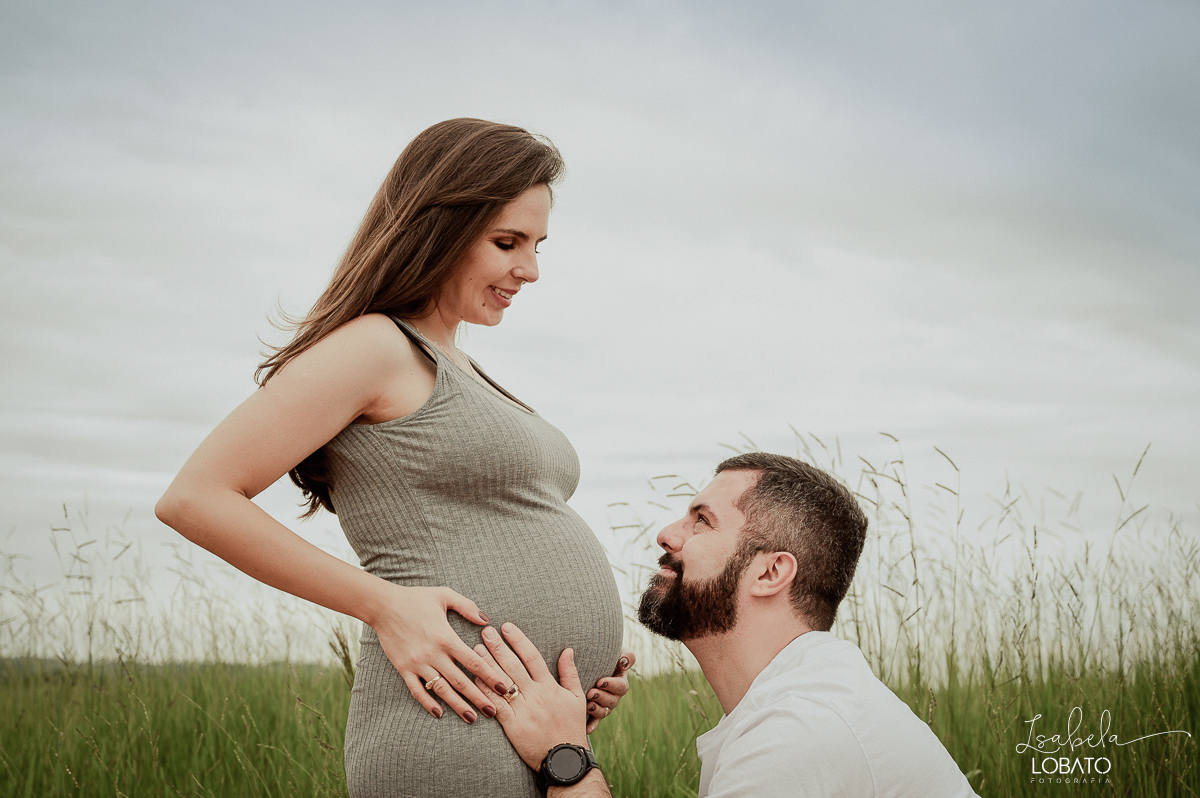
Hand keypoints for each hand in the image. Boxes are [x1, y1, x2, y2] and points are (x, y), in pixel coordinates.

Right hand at [370, 584, 509, 723]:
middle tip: (494, 712)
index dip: (491, 676)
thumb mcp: (444, 595)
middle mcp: (433, 654)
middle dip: (479, 698)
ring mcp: (417, 663)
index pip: (473, 662)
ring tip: (472, 717)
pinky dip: (427, 703)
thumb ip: (467, 606)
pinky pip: (416, 690)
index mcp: (446, 637)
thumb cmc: (416, 598)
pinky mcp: (403, 668)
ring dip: (457, 705)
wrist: (383, 605)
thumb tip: (487, 621)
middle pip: (460, 681)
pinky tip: (439, 713)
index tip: (505, 688)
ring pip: (441, 690)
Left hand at [472, 623, 588, 769]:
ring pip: (502, 682)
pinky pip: (497, 705)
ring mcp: (523, 710)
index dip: (518, 640)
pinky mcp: (513, 726)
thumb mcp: (577, 698)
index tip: (507, 627)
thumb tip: (568, 650)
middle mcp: (536, 695)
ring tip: (476, 649)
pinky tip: (475, 679)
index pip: (532, 657)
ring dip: (488, 665)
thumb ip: (570, 673)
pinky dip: (485, 691)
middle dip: (498, 647)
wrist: (565, 759)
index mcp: (550, 686)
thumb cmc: (571, 728)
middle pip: (513, 665)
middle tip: (486, 632)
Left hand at [585, 648, 634, 732]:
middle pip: (612, 700)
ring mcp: (604, 705)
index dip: (612, 685)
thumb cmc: (604, 655)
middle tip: (591, 693)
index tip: (600, 681)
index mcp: (619, 682)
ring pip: (604, 711)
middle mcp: (613, 696)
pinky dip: (591, 725)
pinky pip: (594, 721)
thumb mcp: (616, 652)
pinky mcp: (593, 713)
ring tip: (588, 705)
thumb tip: (624, 662)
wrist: (588, 663)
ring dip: (597, 710)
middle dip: (602, 697)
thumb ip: (625, 655)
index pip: (621, 686)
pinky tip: (586, 729)